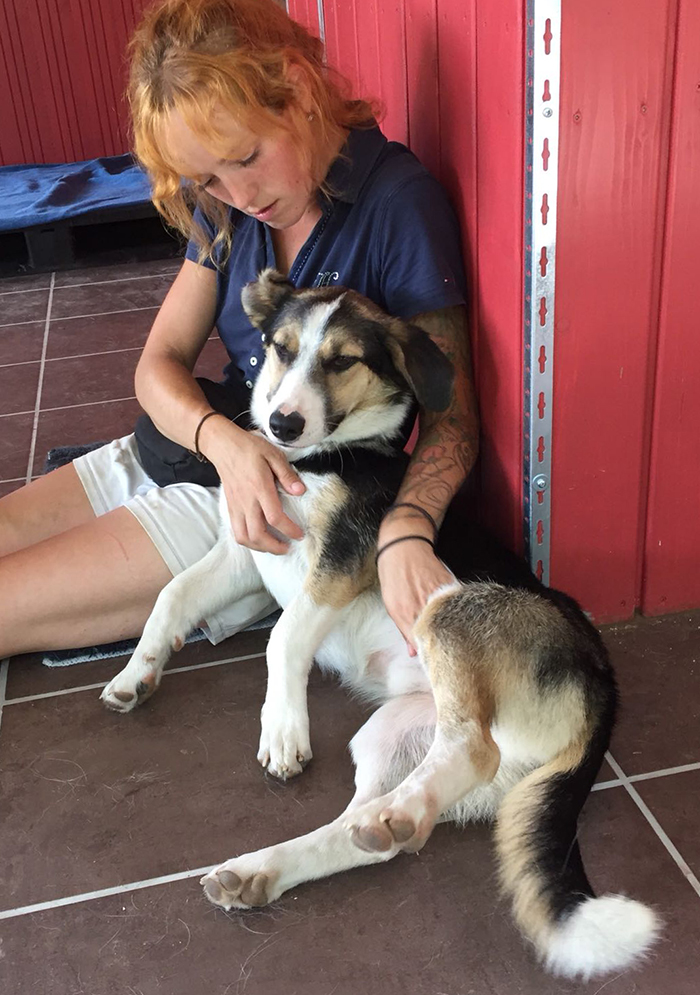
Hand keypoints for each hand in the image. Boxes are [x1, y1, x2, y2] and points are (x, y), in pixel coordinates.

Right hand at [200, 416, 304, 553]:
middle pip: (257, 534)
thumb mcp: (273, 455)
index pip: (274, 517)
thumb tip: (300, 491)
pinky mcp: (230, 508)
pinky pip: (236, 531)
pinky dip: (247, 540)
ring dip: (260, 547)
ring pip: (244, 537)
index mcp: (259, 488)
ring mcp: (236, 506)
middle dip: (274, 547)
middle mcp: (246, 501)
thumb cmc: (249, 448)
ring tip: (273, 547)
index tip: (299, 534)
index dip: (289, 530)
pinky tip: (258, 539)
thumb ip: (287, 475)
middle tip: (287, 547)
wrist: (223, 446)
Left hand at [377, 535, 453, 656]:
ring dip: (456, 634)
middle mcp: (422, 606)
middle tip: (454, 663)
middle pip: (438, 636)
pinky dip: (461, 615)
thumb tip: (414, 653)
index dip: (430, 658)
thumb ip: (404, 630)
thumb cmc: (394, 576)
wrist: (404, 546)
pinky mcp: (450, 586)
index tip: (437, 671)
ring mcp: (438, 596)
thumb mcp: (392, 604)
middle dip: (445, 650)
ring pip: (451, 622)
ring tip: (463, 648)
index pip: (421, 644)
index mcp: (405, 614)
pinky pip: (458, 606)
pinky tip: (465, 624)